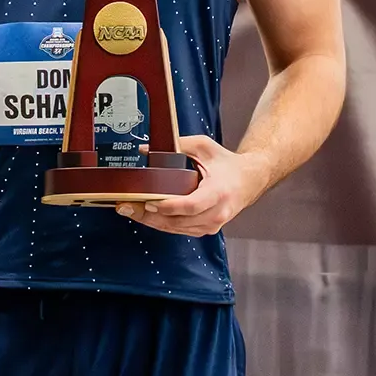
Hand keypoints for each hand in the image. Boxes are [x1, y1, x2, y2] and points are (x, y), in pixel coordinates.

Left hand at [117, 135, 268, 235]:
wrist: (250, 180)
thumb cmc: (226, 163)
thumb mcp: (204, 147)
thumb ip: (177, 145)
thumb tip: (145, 149)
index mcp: (219, 192)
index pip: (191, 205)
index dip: (168, 206)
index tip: (148, 202)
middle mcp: (217, 213)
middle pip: (179, 221)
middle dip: (150, 216)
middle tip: (126, 207)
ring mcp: (212, 224)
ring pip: (176, 229)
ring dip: (151, 221)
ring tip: (129, 210)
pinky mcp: (206, 229)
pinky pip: (179, 230)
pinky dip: (161, 224)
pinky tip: (145, 215)